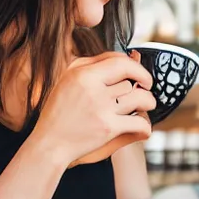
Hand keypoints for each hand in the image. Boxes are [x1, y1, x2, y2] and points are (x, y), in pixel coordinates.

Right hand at [25, 51, 154, 166]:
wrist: (50, 143)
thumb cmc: (59, 110)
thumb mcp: (68, 78)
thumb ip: (91, 64)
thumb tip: (122, 56)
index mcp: (82, 74)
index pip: (120, 62)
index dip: (137, 67)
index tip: (142, 76)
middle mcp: (92, 89)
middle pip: (131, 81)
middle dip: (142, 86)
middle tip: (143, 91)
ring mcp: (102, 109)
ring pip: (140, 98)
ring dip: (148, 102)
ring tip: (146, 105)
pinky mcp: (108, 128)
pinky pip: (139, 121)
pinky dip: (145, 124)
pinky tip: (140, 125)